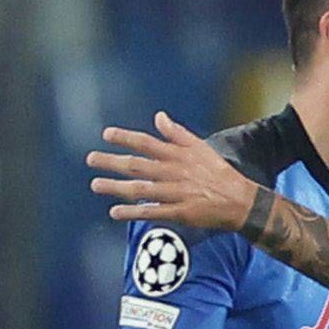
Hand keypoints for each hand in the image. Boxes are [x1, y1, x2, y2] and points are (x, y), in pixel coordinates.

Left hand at [92, 113, 268, 233]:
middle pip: (137, 165)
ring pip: (139, 189)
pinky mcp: (178, 212)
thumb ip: (176, 133)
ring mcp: (175, 193)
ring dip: (115, 187)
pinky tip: (114, 212)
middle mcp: (173, 172)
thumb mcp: (200, 147)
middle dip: (112, 161)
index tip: (106, 135)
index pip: (146, 143)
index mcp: (177, 155)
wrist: (238, 200)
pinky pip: (151, 212)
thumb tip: (158, 116)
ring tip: (95, 184)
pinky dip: (132, 212)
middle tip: (90, 159)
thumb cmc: (217, 172)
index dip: (125, 138)